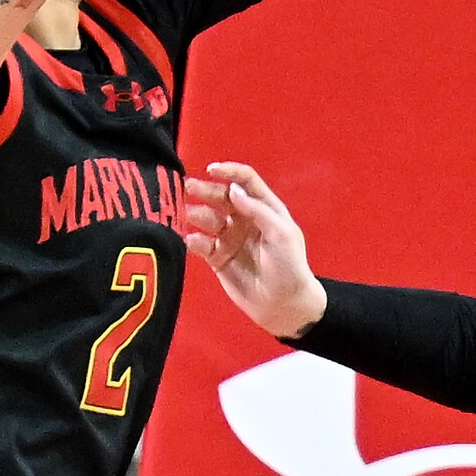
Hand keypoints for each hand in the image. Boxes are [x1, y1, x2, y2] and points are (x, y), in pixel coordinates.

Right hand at [174, 161, 326, 340]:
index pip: (244, 181)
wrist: (284, 305)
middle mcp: (244, 219)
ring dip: (195, 212)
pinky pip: (201, 243)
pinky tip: (191, 240)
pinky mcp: (217, 257)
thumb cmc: (289, 266)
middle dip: (205, 190)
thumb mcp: (281, 234)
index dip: (229, 172)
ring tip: (186, 214)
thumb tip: (232, 190)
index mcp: (264, 208)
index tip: (211, 170)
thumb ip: (257, 210)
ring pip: (207, 217)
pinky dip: (193, 239)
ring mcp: (229, 237)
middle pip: (221, 196)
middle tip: (187, 187)